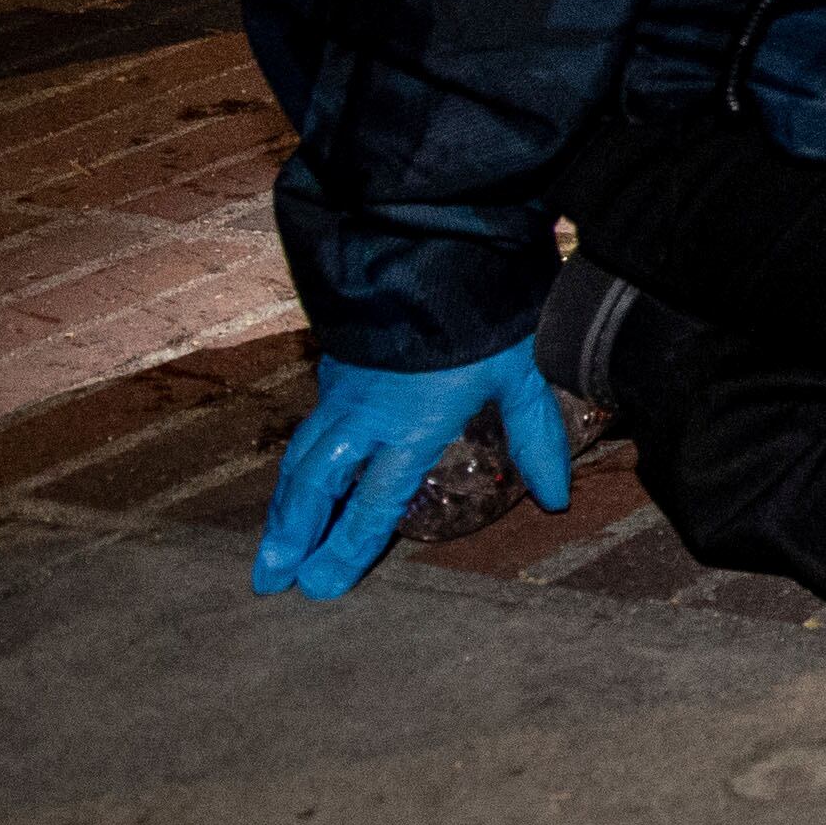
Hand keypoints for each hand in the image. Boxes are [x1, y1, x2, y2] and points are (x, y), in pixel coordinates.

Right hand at [251, 338, 570, 601]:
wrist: (438, 237)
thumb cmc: (488, 308)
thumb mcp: (522, 372)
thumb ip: (534, 437)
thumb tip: (555, 500)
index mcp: (410, 424)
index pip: (372, 502)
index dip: (347, 547)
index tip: (321, 587)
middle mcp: (364, 413)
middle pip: (316, 485)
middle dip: (291, 534)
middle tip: (269, 579)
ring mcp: (343, 387)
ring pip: (302, 456)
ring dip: (286, 504)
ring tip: (271, 546)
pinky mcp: (337, 361)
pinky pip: (310, 424)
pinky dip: (298, 462)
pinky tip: (297, 477)